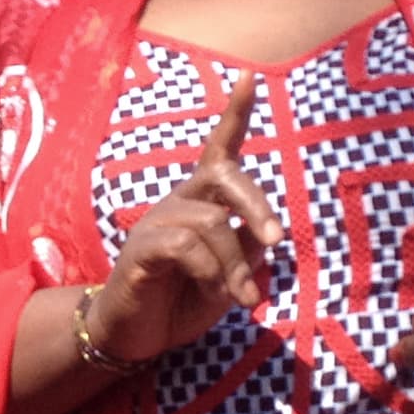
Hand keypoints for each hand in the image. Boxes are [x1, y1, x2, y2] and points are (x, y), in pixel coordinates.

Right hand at [86, 72, 284, 365]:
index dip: (235, 113)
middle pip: (223, 175)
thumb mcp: (228, 278)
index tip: (249, 76)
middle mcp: (177, 203)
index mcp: (200, 204)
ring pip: (211, 223)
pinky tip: (214, 294)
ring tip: (244, 299)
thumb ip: (247, 252)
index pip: (219, 150)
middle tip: (278, 241)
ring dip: (236, 265)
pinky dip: (210, 272)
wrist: (135, 337)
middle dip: (257, 205)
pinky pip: (185, 247)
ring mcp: (156, 222)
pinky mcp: (140, 249)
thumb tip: (262, 235)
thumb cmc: (181, 303)